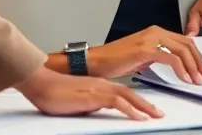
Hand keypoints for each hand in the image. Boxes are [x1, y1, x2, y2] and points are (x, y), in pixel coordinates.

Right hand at [16, 67, 162, 120]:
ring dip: (145, 107)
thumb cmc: (54, 93)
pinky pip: (118, 103)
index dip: (139, 101)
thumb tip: (98, 110)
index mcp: (100, 85)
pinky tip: (140, 118)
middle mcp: (103, 84)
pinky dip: (132, 110)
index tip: (150, 110)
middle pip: (132, 93)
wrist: (41, 83)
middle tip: (160, 114)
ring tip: (156, 116)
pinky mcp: (94, 95)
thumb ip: (91, 104)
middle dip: (147, 105)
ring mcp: (100, 88)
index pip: (125, 92)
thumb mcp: (78, 101)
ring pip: (129, 96)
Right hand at [82, 26, 201, 84]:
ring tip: (197, 80)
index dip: (197, 56)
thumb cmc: (116, 60)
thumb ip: (159, 55)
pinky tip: (184, 79)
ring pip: (182, 50)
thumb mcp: (143, 56)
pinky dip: (181, 69)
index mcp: (156, 32)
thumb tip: (176, 64)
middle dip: (199, 62)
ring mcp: (151, 39)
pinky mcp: (145, 49)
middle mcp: (156, 32)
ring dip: (193, 66)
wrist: (97, 61)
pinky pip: (170, 58)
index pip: (185, 41)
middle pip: (187, 44)